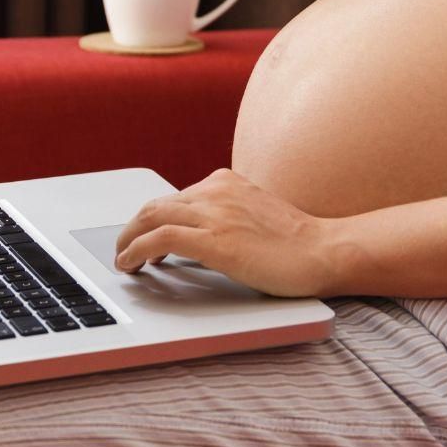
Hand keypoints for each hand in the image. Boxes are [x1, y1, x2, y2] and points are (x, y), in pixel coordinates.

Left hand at [113, 168, 339, 297]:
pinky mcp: (214, 240)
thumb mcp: (255, 214)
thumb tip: (198, 235)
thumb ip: (227, 215)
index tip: (143, 236)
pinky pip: (160, 239)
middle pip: (155, 205)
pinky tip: (132, 264)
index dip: (151, 219)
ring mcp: (215, 214)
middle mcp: (216, 191)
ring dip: (128, 240)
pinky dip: (137, 250)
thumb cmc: (296, 242)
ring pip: (151, 218)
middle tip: (124, 249)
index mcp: (226, 182)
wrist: (323, 251)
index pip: (174, 197)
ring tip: (123, 259)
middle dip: (132, 228)